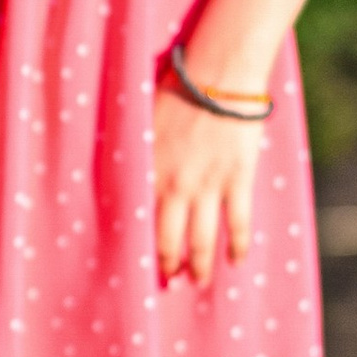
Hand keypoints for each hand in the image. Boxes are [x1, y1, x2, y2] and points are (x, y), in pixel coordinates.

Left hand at [153, 80, 264, 284]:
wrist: (219, 74)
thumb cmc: (178, 88)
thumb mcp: (144, 118)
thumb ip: (135, 148)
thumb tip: (118, 163)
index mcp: (148, 172)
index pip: (138, 221)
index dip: (137, 247)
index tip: (135, 265)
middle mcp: (175, 187)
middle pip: (168, 241)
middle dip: (168, 267)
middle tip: (170, 282)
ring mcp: (208, 187)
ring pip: (202, 241)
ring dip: (200, 266)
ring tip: (199, 282)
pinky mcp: (238, 180)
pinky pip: (238, 224)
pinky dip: (238, 247)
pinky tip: (236, 262)